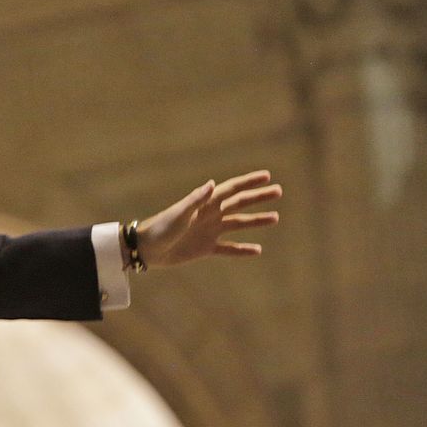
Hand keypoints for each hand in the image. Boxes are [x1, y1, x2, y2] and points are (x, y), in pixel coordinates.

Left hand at [136, 170, 281, 268]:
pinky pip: (229, 248)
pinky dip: (242, 249)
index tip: (267, 176)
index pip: (231, 189)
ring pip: (238, 224)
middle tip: (279, 191)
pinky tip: (257, 250)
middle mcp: (210, 215)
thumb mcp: (179, 213)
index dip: (249, 182)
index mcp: (204, 204)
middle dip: (258, 197)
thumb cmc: (161, 228)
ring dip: (256, 221)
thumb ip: (196, 200)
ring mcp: (209, 231)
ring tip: (275, 218)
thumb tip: (213, 184)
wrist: (147, 248)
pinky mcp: (206, 248)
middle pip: (239, 203)